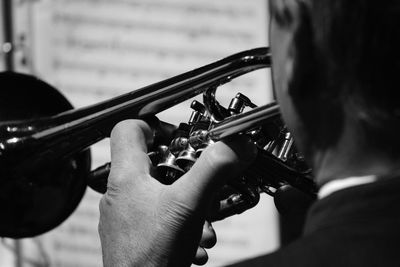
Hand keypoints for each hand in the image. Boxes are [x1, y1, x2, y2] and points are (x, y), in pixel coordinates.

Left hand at [98, 120, 255, 266]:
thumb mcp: (189, 205)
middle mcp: (121, 194)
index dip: (154, 124)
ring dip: (189, 201)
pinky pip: (160, 216)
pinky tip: (197, 241)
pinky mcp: (135, 235)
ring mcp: (127, 216)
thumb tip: (237, 146)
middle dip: (185, 170)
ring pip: (160, 192)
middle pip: (151, 160)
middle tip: (202, 177)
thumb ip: (214, 170)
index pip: (128, 129)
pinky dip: (182, 222)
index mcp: (126, 177)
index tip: (179, 136)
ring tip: (205, 220)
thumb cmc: (150, 258)